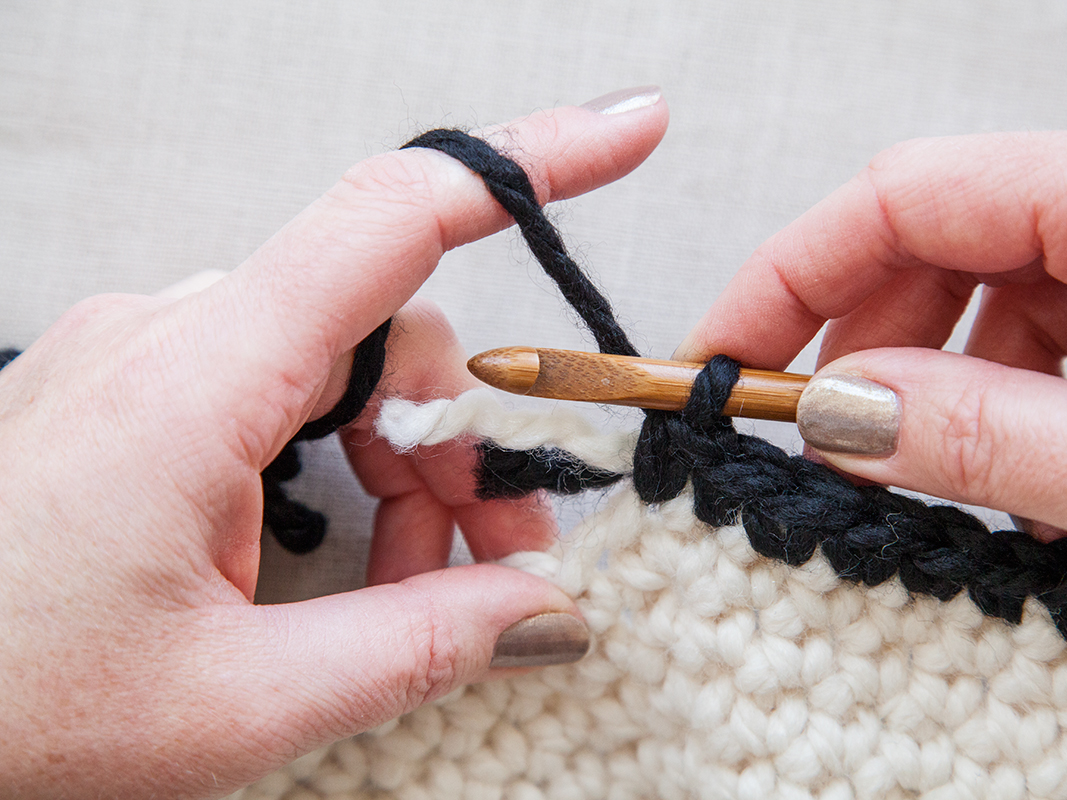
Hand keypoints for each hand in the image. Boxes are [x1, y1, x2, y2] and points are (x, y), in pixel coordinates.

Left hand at [0, 89, 667, 797]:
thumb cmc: (2, 708)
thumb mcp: (236, 705)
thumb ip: (417, 645)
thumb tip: (543, 607)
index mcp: (193, 381)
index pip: (394, 217)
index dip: (530, 163)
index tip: (628, 130)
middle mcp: (170, 335)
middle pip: (395, 331)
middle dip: (471, 440)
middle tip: (506, 559)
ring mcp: (150, 357)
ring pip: (347, 368)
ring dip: (410, 470)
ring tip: (420, 587)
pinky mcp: (143, 391)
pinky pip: (287, 395)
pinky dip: (347, 470)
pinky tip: (354, 563)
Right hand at [681, 111, 1066, 584]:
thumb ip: (992, 438)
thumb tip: (843, 416)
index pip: (912, 195)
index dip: (789, 277)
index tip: (716, 358)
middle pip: (950, 237)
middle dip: (862, 345)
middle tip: (805, 442)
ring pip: (1006, 288)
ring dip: (946, 387)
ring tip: (920, 480)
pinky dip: (1022, 401)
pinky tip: (1025, 482)